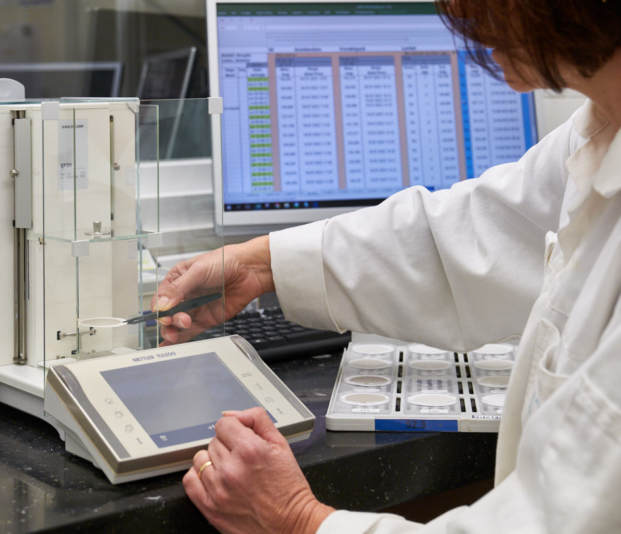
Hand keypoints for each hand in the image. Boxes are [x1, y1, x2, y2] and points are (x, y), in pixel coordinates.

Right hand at [151, 236, 273, 345]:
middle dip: (170, 320)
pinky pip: (192, 331)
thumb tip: (163, 305)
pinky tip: (172, 344)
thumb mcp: (198, 270)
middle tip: (179, 320)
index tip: (164, 314)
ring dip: (175, 330)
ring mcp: (196, 308)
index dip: (160, 308)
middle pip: (168, 314)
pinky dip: (182, 339)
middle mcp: (185, 295)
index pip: (161, 298)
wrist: (250, 270)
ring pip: (177, 325)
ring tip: (185, 325)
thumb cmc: (225, 261)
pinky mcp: (207, 319)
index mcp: (178, 279)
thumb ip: (179, 288)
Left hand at [183, 408, 334, 533]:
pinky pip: (190, 481)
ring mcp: (218, 490)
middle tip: (243, 459)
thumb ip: (257, 420)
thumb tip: (232, 415)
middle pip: (214, 441)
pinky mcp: (210, 508)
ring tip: (231, 470)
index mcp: (250, 450)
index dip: (234, 429)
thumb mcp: (281, 444)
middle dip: (228, 446)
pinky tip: (214, 479)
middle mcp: (232, 469)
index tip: (241, 438)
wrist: (292, 524)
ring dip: (214, 461)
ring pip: (201, 459)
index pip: (224, 424)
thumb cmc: (288, 487)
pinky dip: (199, 477)